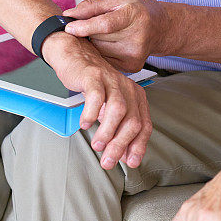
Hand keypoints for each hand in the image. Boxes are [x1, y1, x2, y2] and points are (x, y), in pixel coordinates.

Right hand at [42, 32, 152, 169]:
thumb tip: (125, 157)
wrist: (75, 57)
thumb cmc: (94, 86)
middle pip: (132, 121)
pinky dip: (91, 112)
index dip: (138, 146)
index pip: (144, 126)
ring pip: (118, 110)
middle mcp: (128, 88)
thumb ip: (119, 130)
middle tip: (107, 160)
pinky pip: (96, 96)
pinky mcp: (94, 76)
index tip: (130, 162)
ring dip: (108, 132)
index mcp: (136, 97)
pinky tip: (85, 124)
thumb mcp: (109, 110)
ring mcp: (111, 81)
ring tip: (97, 145)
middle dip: (120, 145)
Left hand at [63, 0, 173, 71]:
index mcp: (134, 15)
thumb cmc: (138, 10)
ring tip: (108, 34)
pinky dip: (103, 52)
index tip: (69, 27)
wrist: (161, 27)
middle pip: (100, 38)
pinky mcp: (133, 66)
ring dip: (97, 42)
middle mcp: (137, 37)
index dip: (85, 26)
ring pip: (100, 51)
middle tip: (94, 24)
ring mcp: (135, 54)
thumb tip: (69, 14)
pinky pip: (106, 60)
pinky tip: (112, 44)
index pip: (105, 24)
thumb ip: (92, 5)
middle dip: (90, 32)